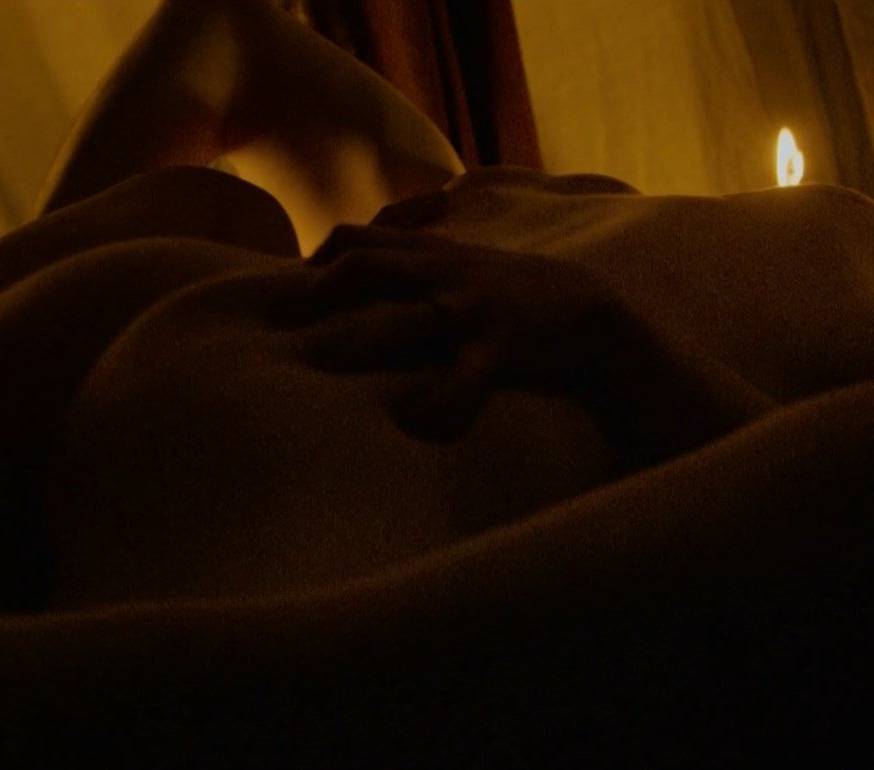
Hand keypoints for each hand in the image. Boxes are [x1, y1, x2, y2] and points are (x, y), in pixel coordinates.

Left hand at [296, 225, 631, 438]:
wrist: (590, 312)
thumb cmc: (511, 296)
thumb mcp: (458, 267)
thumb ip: (410, 267)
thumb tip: (350, 279)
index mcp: (428, 254)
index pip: (353, 237)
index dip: (313, 263)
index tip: (289, 299)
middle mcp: (442, 273)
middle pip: (363, 265)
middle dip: (317, 296)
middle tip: (283, 335)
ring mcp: (470, 308)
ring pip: (405, 321)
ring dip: (362, 347)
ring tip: (323, 381)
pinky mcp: (500, 347)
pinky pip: (464, 381)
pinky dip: (438, 408)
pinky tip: (416, 429)